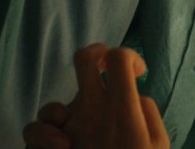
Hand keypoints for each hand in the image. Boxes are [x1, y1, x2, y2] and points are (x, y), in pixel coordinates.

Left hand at [25, 43, 168, 148]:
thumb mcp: (159, 145)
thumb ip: (148, 113)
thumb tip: (134, 96)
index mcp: (121, 107)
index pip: (118, 57)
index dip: (130, 56)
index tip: (138, 73)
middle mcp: (91, 110)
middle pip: (84, 58)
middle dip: (96, 54)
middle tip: (106, 66)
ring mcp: (67, 129)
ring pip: (54, 104)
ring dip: (65, 113)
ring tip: (79, 132)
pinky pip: (36, 130)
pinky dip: (45, 136)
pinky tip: (59, 147)